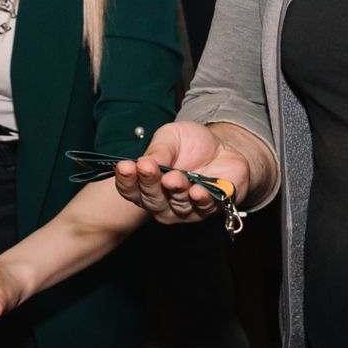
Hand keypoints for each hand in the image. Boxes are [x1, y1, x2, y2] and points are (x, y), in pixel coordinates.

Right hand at [114, 121, 247, 224]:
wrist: (222, 145)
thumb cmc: (190, 143)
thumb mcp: (170, 137)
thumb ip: (158, 150)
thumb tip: (144, 162)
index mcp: (147, 185)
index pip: (131, 189)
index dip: (126, 180)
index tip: (125, 166)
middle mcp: (164, 202)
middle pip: (152, 200)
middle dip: (150, 184)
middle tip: (148, 168)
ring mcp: (187, 209)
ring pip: (179, 205)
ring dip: (177, 191)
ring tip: (175, 177)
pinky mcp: (211, 208)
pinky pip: (206, 207)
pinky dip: (202, 200)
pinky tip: (197, 191)